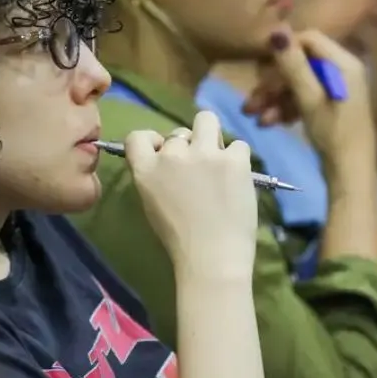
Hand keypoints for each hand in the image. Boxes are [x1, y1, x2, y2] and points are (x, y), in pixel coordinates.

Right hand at [125, 110, 256, 277]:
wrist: (212, 257)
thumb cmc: (179, 240)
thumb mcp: (151, 204)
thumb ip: (154, 177)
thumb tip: (168, 160)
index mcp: (146, 169)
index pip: (138, 136)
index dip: (153, 140)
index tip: (163, 153)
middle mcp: (172, 154)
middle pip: (178, 132)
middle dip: (188, 146)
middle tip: (198, 169)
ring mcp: (204, 153)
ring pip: (207, 120)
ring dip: (211, 136)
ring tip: (219, 160)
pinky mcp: (234, 159)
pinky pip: (238, 144)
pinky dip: (238, 158)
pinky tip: (237, 178)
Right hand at [242, 30, 373, 165]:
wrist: (350, 174)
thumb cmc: (333, 134)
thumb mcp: (309, 100)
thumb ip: (293, 65)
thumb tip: (276, 29)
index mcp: (344, 63)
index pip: (308, 39)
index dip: (283, 51)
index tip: (260, 70)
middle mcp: (342, 70)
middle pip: (301, 62)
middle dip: (274, 82)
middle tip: (251, 102)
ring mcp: (337, 88)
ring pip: (298, 82)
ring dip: (275, 98)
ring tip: (255, 117)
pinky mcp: (330, 104)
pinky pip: (304, 96)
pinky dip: (286, 107)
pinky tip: (271, 123)